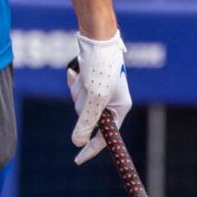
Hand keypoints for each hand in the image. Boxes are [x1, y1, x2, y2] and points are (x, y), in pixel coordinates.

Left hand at [66, 31, 130, 163]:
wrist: (96, 36)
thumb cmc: (100, 66)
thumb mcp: (92, 97)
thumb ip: (86, 121)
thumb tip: (77, 142)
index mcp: (120, 108)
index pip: (105, 137)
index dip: (90, 149)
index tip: (77, 160)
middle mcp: (113, 101)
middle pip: (88, 117)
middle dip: (81, 105)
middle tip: (86, 87)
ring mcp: (102, 91)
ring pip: (81, 103)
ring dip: (78, 92)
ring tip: (84, 76)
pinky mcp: (93, 81)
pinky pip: (78, 91)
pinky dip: (75, 83)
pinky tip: (78, 72)